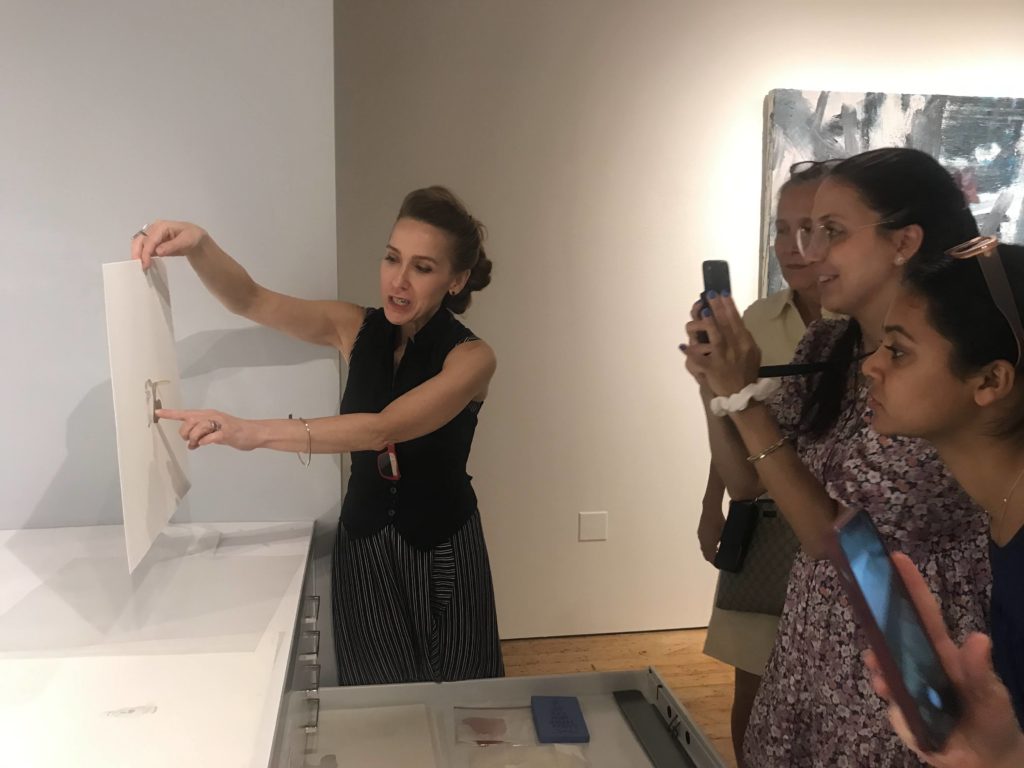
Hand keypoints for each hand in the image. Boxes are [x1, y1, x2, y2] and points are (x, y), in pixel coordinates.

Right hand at [131, 220, 208, 269]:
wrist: (195, 239)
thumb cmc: (192, 237)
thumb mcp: (186, 241)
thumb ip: (172, 246)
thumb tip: (158, 252)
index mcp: (161, 226)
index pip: (150, 239)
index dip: (146, 252)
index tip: (145, 264)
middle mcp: (154, 229)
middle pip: (140, 240)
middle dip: (137, 253)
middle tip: (139, 267)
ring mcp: (152, 235)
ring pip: (139, 244)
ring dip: (138, 255)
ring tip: (140, 267)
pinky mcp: (152, 243)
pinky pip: (144, 249)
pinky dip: (142, 256)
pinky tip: (144, 264)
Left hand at [156, 408, 260, 451]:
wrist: (254, 432)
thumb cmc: (235, 431)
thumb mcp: (216, 430)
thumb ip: (203, 434)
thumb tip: (192, 443)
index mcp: (208, 415)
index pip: (186, 413)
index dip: (171, 413)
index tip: (158, 412)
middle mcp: (212, 416)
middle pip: (188, 422)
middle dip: (185, 434)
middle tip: (191, 441)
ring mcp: (220, 424)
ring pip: (197, 429)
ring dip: (195, 439)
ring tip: (199, 444)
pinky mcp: (226, 432)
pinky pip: (209, 438)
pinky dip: (205, 442)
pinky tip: (206, 443)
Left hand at [680, 294, 760, 397]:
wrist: (742, 396)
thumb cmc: (746, 372)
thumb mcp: (752, 353)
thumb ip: (743, 337)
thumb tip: (734, 319)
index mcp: (745, 343)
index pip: (737, 320)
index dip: (729, 305)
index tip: (722, 293)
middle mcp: (735, 348)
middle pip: (725, 324)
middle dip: (717, 307)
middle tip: (710, 294)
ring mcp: (723, 358)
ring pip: (715, 337)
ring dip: (708, 323)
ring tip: (703, 312)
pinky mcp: (711, 369)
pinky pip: (699, 360)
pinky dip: (691, 353)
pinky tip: (683, 346)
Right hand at [697, 504, 724, 562]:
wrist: (710, 510)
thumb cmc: (719, 521)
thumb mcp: (725, 532)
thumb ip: (727, 542)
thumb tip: (733, 548)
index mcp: (709, 544)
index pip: (711, 558)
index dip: (715, 563)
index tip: (719, 565)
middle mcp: (703, 541)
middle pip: (706, 554)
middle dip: (712, 558)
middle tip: (719, 561)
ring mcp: (700, 537)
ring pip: (703, 548)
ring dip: (709, 551)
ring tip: (716, 552)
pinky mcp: (700, 532)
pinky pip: (703, 542)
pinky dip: (707, 545)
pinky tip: (713, 543)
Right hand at [864, 553, 1023, 767]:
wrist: (983, 762)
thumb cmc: (992, 720)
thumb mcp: (992, 695)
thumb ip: (980, 671)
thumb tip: (978, 638)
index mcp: (943, 652)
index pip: (924, 613)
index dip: (911, 586)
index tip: (895, 558)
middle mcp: (920, 662)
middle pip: (894, 631)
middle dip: (877, 614)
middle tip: (862, 598)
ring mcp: (907, 684)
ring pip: (883, 660)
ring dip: (875, 655)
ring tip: (874, 660)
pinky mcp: (899, 708)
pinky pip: (886, 692)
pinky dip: (881, 685)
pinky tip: (884, 686)